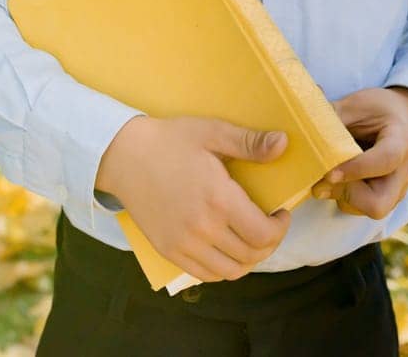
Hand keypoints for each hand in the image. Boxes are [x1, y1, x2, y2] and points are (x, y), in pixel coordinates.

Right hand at [95, 116, 292, 282]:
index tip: (281, 214)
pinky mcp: (168, 251)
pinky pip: (206, 274)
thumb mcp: (212, 132)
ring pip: (231, 271)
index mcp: (219, 200)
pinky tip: (225, 247)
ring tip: (249, 238)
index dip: (280, 228)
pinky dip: (223, 268)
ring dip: (249, 259)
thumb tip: (284, 144)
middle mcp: (203, 229)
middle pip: (252, 256)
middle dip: (269, 242)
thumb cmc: (169, 140)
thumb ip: (250, 143)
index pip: (263, 235)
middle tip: (269, 225)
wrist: (123, 156)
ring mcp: (183, 244)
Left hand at [309, 87, 407, 219]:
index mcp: (400, 142)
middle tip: (326, 177)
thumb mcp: (356, 106)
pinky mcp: (383, 199)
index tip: (329, 173)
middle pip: (379, 203)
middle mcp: (402, 173)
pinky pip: (359, 208)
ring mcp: (395, 191)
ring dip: (341, 195)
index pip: (384, 161)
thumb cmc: (377, 110)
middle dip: (347, 194)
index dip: (356, 169)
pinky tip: (335, 176)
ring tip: (328, 171)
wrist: (399, 119)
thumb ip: (334, 121)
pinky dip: (342, 196)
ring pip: (365, 209)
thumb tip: (302, 132)